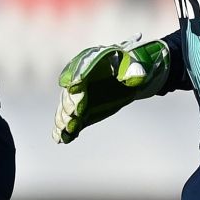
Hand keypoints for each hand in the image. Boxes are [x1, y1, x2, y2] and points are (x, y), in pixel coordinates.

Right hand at [53, 36, 169, 143]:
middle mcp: (79, 79)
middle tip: (72, 113)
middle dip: (70, 103)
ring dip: (65, 119)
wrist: (130, 74)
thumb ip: (135, 70)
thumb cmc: (132, 66)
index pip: (80, 70)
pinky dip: (66, 129)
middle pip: (70, 92)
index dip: (77, 78)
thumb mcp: (137, 65)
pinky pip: (73, 120)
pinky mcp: (82, 110)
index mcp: (90, 61)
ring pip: (67, 108)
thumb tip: (138, 78)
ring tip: (64, 129)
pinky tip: (61, 139)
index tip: (75, 85)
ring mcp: (79, 96)